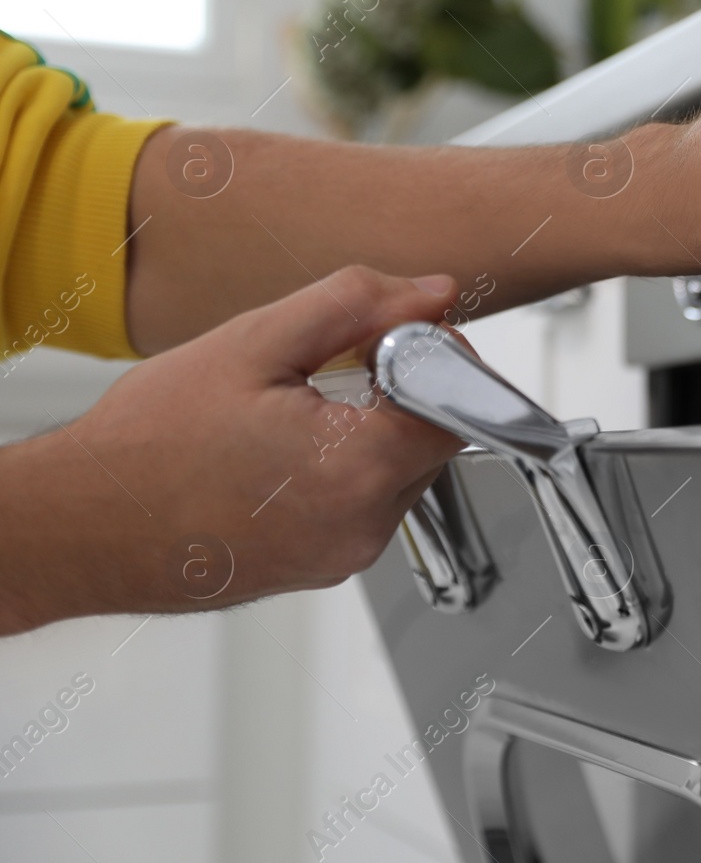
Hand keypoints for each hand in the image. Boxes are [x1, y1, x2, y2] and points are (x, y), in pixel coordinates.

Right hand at [0, 267, 463, 632]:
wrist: (81, 525)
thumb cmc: (147, 444)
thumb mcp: (255, 343)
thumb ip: (357, 306)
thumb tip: (431, 292)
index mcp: (357, 468)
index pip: (457, 404)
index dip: (437, 358)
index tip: (396, 336)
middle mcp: (363, 525)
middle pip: (435, 440)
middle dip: (403, 392)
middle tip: (336, 367)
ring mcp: (344, 556)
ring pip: (403, 474)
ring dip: (373, 432)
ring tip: (297, 414)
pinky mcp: (324, 570)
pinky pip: (367, 507)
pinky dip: (345, 470)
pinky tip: (286, 452)